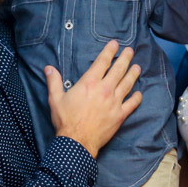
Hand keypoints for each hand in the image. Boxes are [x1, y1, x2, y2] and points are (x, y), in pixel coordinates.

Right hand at [46, 40, 141, 158]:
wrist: (77, 142)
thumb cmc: (66, 120)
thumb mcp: (55, 99)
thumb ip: (54, 81)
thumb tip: (48, 68)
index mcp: (89, 83)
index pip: (102, 62)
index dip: (109, 51)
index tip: (115, 44)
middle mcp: (104, 89)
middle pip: (118, 70)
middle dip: (125, 58)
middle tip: (130, 51)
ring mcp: (114, 102)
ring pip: (127, 84)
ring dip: (133, 74)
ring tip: (137, 67)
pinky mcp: (120, 115)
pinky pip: (132, 104)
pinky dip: (136, 98)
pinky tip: (139, 93)